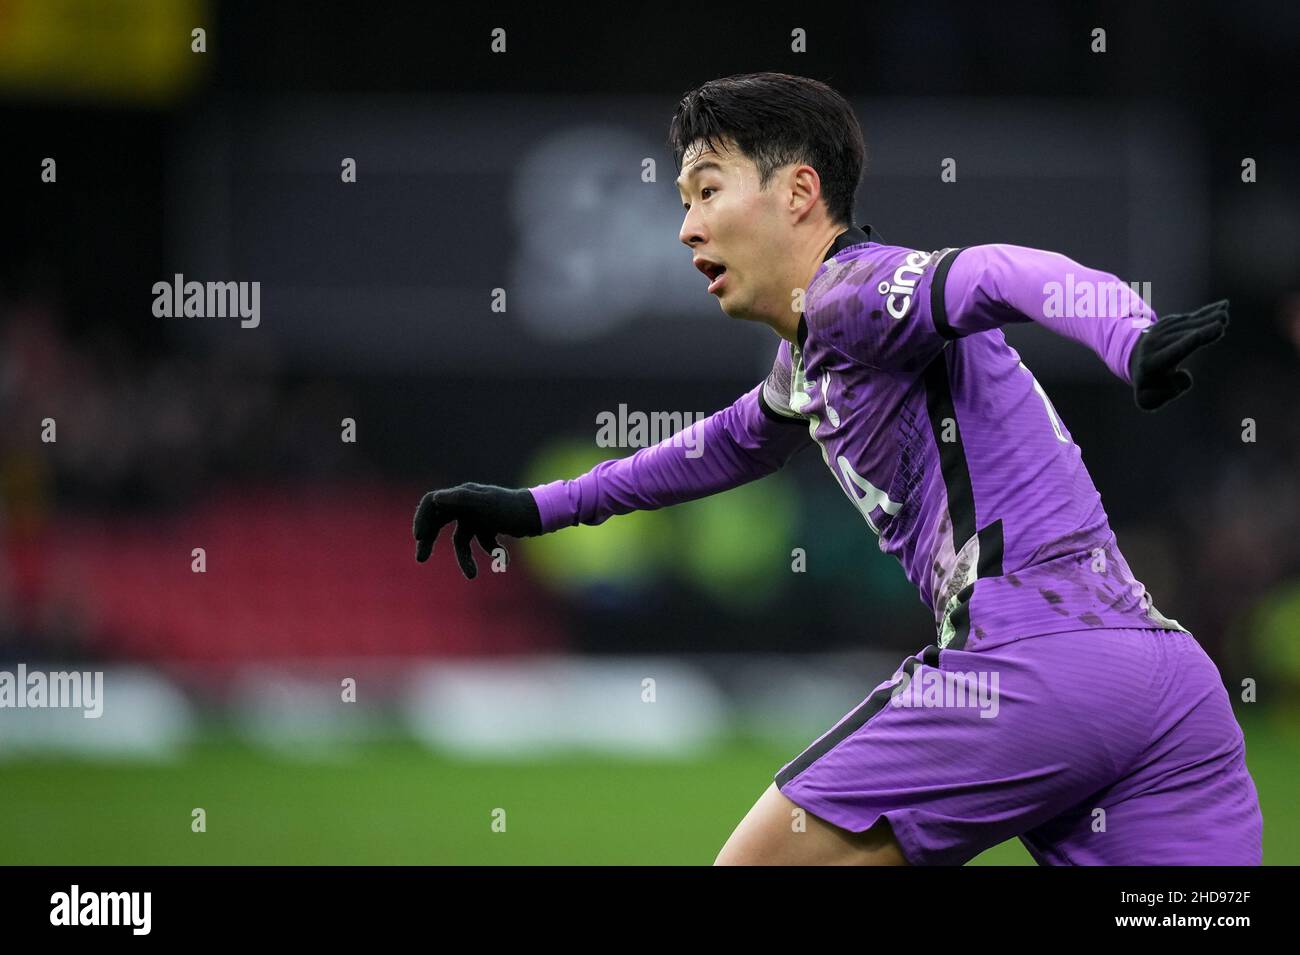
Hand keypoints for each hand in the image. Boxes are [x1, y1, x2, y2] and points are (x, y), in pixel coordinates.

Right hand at [412, 483, 542, 578]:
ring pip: (460, 540)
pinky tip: (503, 559)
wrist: (539, 514)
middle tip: (421, 558)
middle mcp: (466, 504)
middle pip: (439, 523)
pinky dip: (489, 552)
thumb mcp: (485, 504)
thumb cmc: (512, 508)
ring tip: (472, 575)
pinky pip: (480, 544)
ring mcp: (477, 516)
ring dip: (465, 558)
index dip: (421, 518)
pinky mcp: (489, 527)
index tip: (418, 537)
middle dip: (430, 540)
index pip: (431, 502)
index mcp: (462, 495)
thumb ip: (460, 500)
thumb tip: (435, 499)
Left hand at [1129, 299, 1228, 410]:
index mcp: (1151, 364)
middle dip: (1203, 329)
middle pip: (1183, 336)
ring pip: (1187, 324)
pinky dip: (1206, 312)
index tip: (1200, 336)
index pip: (1173, 352)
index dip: (1190, 342)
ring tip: (1225, 312)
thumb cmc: (1149, 388)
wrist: (1134, 364)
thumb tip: (1182, 374)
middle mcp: (1154, 344)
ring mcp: (1159, 331)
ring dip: (1207, 318)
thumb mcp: (1150, 400)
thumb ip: (1168, 393)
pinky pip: (1190, 317)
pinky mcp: (1167, 323)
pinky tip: (1223, 306)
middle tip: (1222, 321)